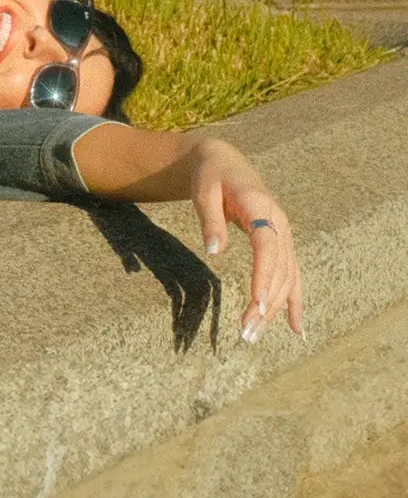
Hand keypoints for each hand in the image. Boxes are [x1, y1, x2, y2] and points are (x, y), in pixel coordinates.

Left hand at [189, 137, 302, 341]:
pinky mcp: (282, 245)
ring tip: (254, 334)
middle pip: (279, 269)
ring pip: (287, 278)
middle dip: (266, 303)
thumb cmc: (210, 176)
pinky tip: (295, 328)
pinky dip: (294, 302)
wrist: (225, 163)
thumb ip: (209, 219)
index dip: (264, 276)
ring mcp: (285, 236)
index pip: (267, 247)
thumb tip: (214, 251)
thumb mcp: (202, 191)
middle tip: (247, 332)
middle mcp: (280, 225)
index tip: (257, 304)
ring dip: (275, 308)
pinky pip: (292, 276)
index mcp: (261, 208)